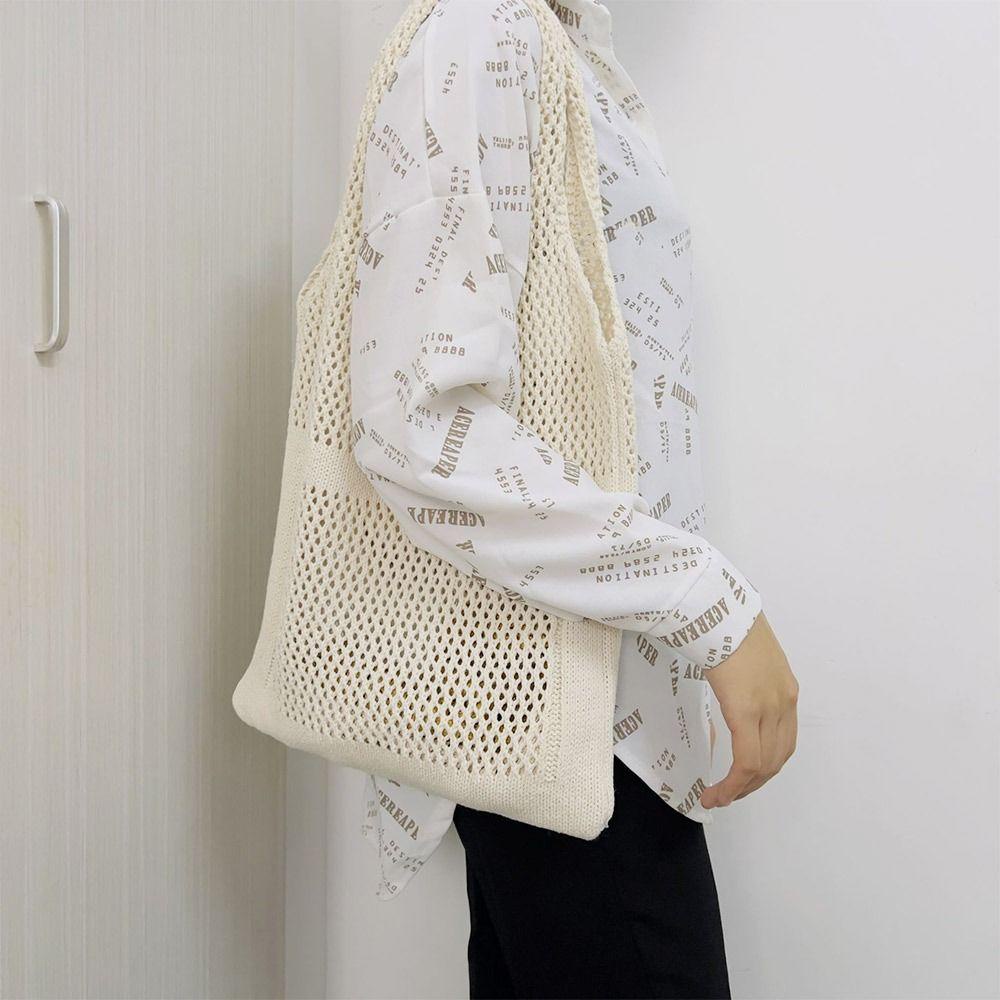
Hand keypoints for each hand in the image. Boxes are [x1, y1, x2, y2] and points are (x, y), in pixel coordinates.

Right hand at [700, 611, 797, 808]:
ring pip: (763, 766)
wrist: (716, 606)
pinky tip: (718, 791)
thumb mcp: (742, 655)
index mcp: (785, 689)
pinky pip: (746, 760)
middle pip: (776, 759)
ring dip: (742, 788)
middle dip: (753, 783)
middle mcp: (784, 702)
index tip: (742, 778)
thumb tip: (728, 686)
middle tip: (730, 794)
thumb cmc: (722, 623)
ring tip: (720, 797)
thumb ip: (743, 676)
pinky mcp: (747, 710)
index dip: (764, 767)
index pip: (782, 742)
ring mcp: (769, 707)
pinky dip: (734, 783)